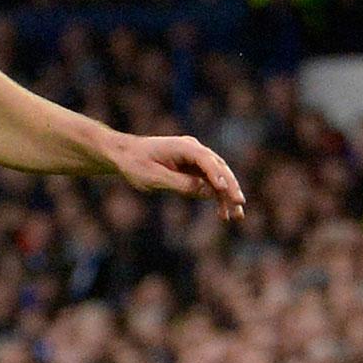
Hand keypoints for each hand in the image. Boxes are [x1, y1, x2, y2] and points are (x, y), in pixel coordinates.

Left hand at [110, 134, 246, 221]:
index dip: (218, 176)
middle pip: (219, 169)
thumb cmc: (135, 164)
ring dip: (227, 195)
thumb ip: (181, 183)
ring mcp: (195, 159)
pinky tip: (223, 214)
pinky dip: (216, 197)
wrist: (123, 155)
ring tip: (237, 215)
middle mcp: (194, 149)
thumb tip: (207, 190)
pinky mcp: (192, 169)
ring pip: (218, 177)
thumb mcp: (154, 177)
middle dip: (230, 187)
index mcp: (184, 147)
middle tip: (240, 204)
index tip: (225, 190)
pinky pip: (209, 183)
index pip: (207, 161)